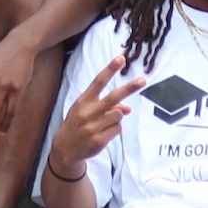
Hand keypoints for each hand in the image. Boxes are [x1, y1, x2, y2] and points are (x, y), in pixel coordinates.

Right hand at [47, 55, 141, 184]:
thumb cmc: (77, 124)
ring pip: (119, 115)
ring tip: (104, 123)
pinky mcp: (99, 140)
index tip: (121, 59)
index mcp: (83, 101)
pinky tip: (103, 132)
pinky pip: (118, 129)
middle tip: (143, 80)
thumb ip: (104, 105)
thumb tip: (126, 108)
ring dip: (117, 117)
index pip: (99, 81)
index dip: (110, 69)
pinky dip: (115, 129)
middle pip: (114, 97)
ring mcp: (93, 127)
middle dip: (129, 88)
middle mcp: (88, 112)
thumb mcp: (85, 110)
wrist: (65, 148)